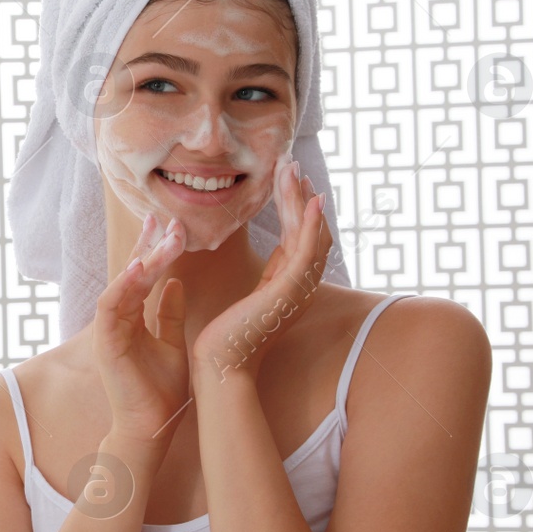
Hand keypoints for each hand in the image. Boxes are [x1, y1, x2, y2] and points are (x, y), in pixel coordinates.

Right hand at [92, 212, 191, 457]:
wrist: (154, 425)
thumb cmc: (163, 390)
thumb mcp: (173, 342)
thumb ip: (169, 314)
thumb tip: (175, 283)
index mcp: (133, 318)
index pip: (141, 276)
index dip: (152, 248)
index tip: (167, 223)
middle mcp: (118, 319)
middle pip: (131, 273)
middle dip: (147, 244)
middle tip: (166, 218)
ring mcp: (109, 329)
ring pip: (123, 285)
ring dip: (142, 259)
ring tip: (163, 237)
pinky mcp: (105, 342)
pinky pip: (110, 307)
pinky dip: (122, 286)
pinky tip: (138, 268)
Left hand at [191, 154, 330, 381]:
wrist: (220, 367)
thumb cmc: (227, 340)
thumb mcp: (252, 298)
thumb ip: (269, 276)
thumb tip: (278, 252)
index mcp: (288, 286)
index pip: (298, 239)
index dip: (295, 208)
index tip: (288, 180)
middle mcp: (299, 286)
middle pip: (309, 232)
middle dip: (301, 197)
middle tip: (293, 164)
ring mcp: (297, 289)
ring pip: (308, 235)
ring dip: (303, 200)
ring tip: (295, 170)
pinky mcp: (289, 292)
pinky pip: (306, 251)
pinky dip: (312, 224)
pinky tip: (312, 200)